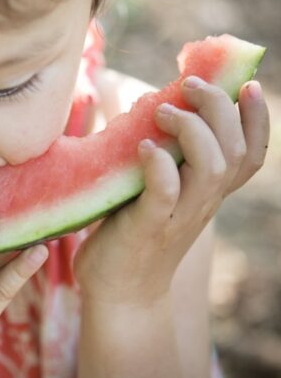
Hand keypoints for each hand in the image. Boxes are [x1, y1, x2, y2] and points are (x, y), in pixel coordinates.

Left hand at [74, 77, 269, 305]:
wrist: (120, 293)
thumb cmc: (134, 236)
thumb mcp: (161, 196)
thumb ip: (167, 164)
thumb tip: (150, 116)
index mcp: (207, 194)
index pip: (250, 156)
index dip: (257, 120)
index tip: (249, 86)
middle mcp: (202, 204)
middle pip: (234, 151)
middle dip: (219, 108)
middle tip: (189, 83)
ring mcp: (178, 217)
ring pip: (211, 168)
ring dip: (193, 130)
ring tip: (162, 111)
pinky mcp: (148, 227)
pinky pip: (165, 192)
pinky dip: (160, 165)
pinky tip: (145, 146)